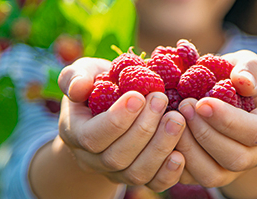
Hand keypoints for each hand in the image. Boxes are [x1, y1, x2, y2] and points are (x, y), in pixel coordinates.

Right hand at [57, 57, 186, 191]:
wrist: (111, 105)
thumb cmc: (98, 83)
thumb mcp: (83, 73)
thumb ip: (75, 77)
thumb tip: (78, 88)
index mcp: (75, 133)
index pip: (93, 136)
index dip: (117, 120)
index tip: (138, 96)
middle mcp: (93, 159)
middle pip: (117, 157)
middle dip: (143, 129)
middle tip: (161, 99)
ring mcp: (117, 172)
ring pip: (136, 172)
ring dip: (160, 147)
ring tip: (177, 119)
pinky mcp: (141, 176)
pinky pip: (154, 183)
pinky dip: (169, 173)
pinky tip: (181, 153)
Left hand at [176, 50, 256, 186]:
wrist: (223, 97)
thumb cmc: (235, 77)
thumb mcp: (246, 63)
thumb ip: (249, 68)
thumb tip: (242, 81)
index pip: (256, 132)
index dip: (228, 120)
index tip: (202, 102)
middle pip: (236, 158)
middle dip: (205, 134)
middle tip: (183, 106)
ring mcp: (233, 170)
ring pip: (213, 176)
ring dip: (189, 149)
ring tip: (173, 120)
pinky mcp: (209, 175)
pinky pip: (192, 179)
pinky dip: (175, 160)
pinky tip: (165, 135)